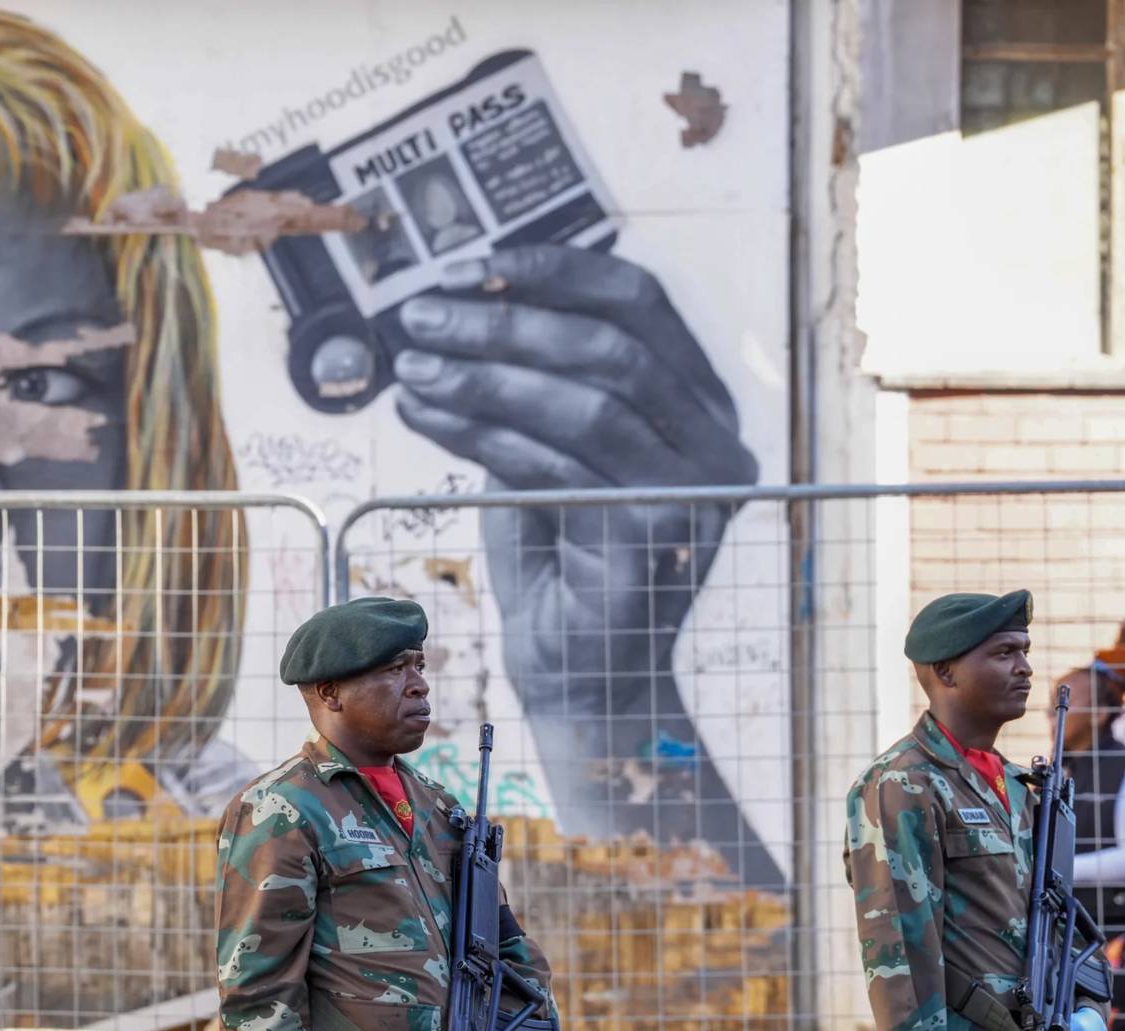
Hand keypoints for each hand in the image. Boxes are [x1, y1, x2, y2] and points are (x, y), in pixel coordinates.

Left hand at [393, 246, 754, 716]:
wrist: (582, 674)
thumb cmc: (559, 559)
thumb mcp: (549, 452)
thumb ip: (531, 384)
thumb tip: (456, 306)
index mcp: (700, 403)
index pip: (639, 302)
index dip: (553, 270)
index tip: (470, 263)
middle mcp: (714, 443)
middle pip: (609, 347)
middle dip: (504, 321)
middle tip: (421, 314)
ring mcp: (690, 494)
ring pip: (583, 404)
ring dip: (482, 375)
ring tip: (410, 365)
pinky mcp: (648, 541)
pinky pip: (553, 466)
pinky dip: (477, 433)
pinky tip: (424, 412)